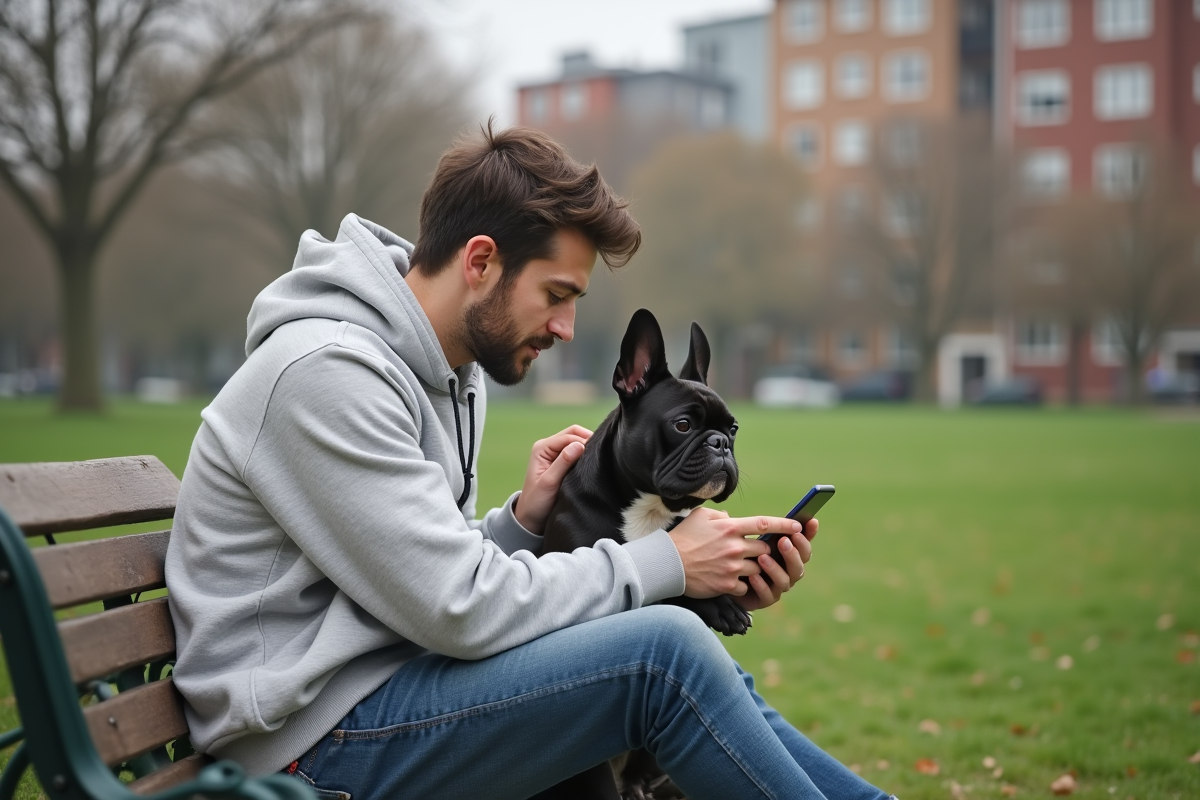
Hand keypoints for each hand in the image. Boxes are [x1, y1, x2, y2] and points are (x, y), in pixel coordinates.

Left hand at [513, 425, 591, 534]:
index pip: (569, 436)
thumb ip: (564, 462)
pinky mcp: (562, 462)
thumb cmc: (537, 502)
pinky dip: (585, 454)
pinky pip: (577, 451)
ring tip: (595, 460)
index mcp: (542, 448)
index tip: (595, 455)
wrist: (531, 517)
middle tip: (598, 456)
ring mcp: (555, 453)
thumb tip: (580, 445)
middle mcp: (548, 447)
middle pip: (574, 434)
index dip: (584, 442)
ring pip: (576, 441)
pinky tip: (590, 464)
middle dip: (587, 441)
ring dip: (587, 448)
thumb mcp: (550, 482)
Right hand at [668, 509, 800, 597]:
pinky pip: (746, 585)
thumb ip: (721, 516)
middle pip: (764, 549)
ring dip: (754, 568)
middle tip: (759, 552)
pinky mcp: (727, 584)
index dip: (785, 524)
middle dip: (764, 551)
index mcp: (730, 527)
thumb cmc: (683, 538)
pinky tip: (730, 580)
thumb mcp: (701, 517)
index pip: (765, 523)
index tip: (798, 525)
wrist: (667, 564)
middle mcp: (734, 546)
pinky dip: (742, 584)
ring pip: (758, 568)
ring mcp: (732, 566)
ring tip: (742, 567)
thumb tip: (732, 518)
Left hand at [735, 518, 817, 611]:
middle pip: (799, 564)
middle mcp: (788, 571)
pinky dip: (761, 585)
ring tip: (763, 557)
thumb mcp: (751, 537)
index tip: (810, 521)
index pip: (804, 544)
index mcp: (788, 554)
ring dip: (775, 568)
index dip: (809, 533)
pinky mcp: (765, 599)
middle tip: (783, 541)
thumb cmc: (742, 553)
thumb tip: (767, 517)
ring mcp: (778, 586)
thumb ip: (761, 527)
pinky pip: (767, 594)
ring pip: (785, 580)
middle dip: (793, 552)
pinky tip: (753, 576)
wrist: (725, 577)